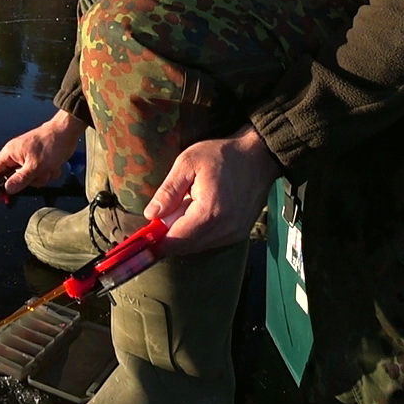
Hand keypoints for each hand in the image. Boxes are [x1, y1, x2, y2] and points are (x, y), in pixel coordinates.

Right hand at [0, 109, 84, 193]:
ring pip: (29, 179)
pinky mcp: (39, 161)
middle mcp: (17, 155)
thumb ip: (20, 179)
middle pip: (13, 178)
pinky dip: (48, 173)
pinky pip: (39, 175)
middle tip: (36, 177)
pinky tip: (53, 166)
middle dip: (27, 181)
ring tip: (47, 169)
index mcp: (10, 152)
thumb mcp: (35, 166)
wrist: (67, 132)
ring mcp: (28, 158)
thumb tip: (8, 189)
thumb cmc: (51, 142)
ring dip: (41, 177)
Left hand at [145, 126, 280, 255]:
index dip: (158, 240)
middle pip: (187, 247)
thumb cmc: (223, 156)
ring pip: (199, 247)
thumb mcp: (188, 163)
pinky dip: (199, 233)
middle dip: (170, 237)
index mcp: (210, 212)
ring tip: (185, 208)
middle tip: (164, 215)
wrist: (258, 156)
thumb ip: (168, 191)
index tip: (145, 235)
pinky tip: (198, 213)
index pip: (177, 240)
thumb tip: (151, 215)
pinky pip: (212, 242)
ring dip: (185, 235)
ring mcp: (235, 233)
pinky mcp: (239, 234)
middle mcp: (225, 229)